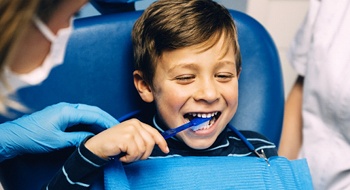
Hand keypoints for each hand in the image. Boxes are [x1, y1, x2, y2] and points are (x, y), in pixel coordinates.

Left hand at [0, 102, 118, 161]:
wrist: (14, 136)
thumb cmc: (33, 138)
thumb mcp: (57, 141)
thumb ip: (77, 138)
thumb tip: (92, 140)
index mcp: (67, 111)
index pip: (93, 115)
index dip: (106, 121)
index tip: (117, 127)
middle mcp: (66, 107)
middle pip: (92, 110)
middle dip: (105, 117)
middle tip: (117, 126)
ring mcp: (63, 109)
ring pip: (86, 111)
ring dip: (98, 118)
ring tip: (108, 127)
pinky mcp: (60, 114)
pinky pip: (79, 115)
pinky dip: (89, 120)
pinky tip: (93, 127)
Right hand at [84, 118, 168, 162]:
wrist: (96, 147)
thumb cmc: (112, 144)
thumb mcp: (129, 138)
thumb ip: (141, 138)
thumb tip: (157, 145)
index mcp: (136, 123)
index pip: (154, 132)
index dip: (161, 142)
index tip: (165, 150)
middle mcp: (135, 124)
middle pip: (150, 143)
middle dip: (144, 154)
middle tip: (132, 156)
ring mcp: (131, 130)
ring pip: (143, 150)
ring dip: (134, 157)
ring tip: (125, 155)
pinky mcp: (126, 138)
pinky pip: (135, 153)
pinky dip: (129, 158)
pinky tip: (122, 156)